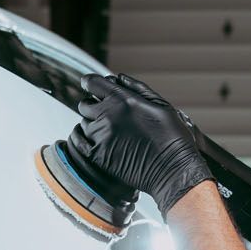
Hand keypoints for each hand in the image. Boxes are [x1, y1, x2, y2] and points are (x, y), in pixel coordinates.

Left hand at [73, 73, 211, 216]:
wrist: (173, 171)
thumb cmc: (172, 139)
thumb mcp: (161, 105)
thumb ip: (138, 89)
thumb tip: (118, 78)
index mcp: (123, 100)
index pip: (93, 83)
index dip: (90, 83)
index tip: (91, 86)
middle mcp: (108, 115)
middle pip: (85, 104)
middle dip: (93, 106)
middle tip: (105, 114)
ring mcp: (101, 136)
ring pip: (83, 123)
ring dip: (92, 125)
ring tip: (108, 132)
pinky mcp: (98, 155)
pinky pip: (77, 141)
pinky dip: (80, 138)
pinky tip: (90, 139)